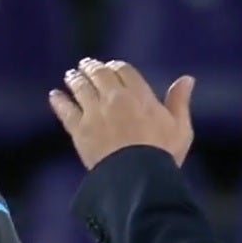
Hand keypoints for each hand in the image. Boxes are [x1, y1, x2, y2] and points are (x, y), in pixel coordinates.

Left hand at [48, 58, 195, 169]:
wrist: (136, 177)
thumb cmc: (163, 154)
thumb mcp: (180, 127)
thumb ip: (179, 101)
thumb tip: (187, 79)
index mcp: (139, 96)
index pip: (123, 70)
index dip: (115, 67)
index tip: (110, 66)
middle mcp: (114, 99)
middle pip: (99, 75)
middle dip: (92, 67)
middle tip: (86, 65)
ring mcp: (94, 113)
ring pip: (80, 88)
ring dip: (74, 79)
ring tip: (70, 75)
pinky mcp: (79, 129)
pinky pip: (65, 110)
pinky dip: (59, 101)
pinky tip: (54, 95)